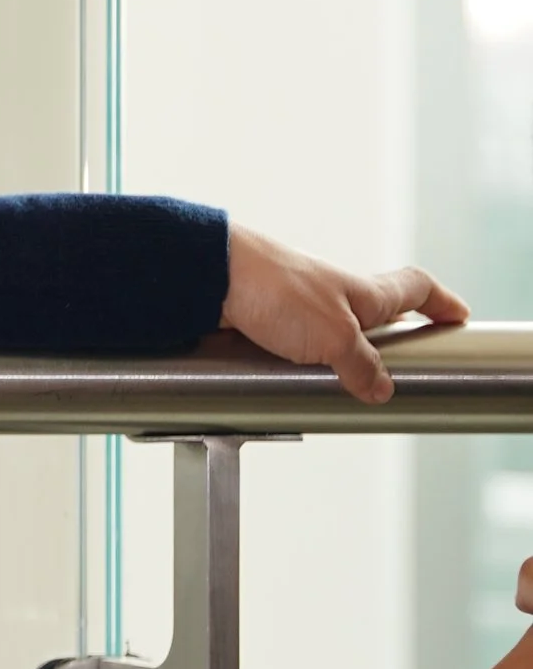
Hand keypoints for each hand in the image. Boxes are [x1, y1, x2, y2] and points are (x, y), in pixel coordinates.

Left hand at [221, 224, 466, 402]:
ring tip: (345, 391)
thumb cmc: (276, 290)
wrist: (210, 277)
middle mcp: (334, 296)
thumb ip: (361, 365)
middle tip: (403, 365)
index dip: (440, 302)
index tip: (459, 315)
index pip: (415, 289)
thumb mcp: (334, 337)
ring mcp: (299, 308)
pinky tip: (294, 386)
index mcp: (364, 291)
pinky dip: (301, 367)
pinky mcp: (267, 322)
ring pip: (333, 337)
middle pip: (376, 315)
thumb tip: (382, 388)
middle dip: (389, 340)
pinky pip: (294, 349)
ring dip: (341, 361)